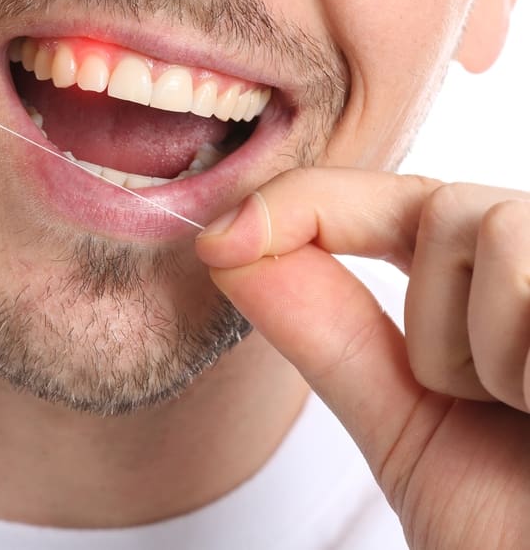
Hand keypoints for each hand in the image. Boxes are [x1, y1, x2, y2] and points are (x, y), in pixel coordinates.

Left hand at [195, 168, 529, 548]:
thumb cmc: (515, 534)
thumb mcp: (410, 429)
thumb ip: (325, 330)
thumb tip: (228, 243)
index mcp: (514, 299)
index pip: (406, 206)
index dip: (308, 205)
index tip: (222, 239)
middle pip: (452, 210)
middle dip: (439, 329)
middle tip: (495, 413)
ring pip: (493, 228)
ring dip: (489, 353)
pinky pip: (529, 275)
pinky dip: (525, 362)